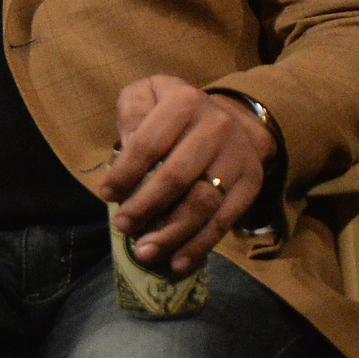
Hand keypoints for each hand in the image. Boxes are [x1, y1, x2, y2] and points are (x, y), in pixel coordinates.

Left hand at [98, 75, 276, 274]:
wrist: (232, 118)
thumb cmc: (173, 112)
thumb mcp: (148, 94)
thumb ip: (133, 112)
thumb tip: (128, 146)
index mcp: (184, 103)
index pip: (149, 143)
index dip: (125, 172)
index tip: (106, 195)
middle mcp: (216, 128)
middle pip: (177, 177)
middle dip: (146, 206)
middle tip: (123, 227)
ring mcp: (237, 157)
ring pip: (202, 203)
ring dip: (172, 233)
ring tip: (145, 252)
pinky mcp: (252, 183)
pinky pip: (224, 221)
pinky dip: (200, 246)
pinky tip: (178, 263)